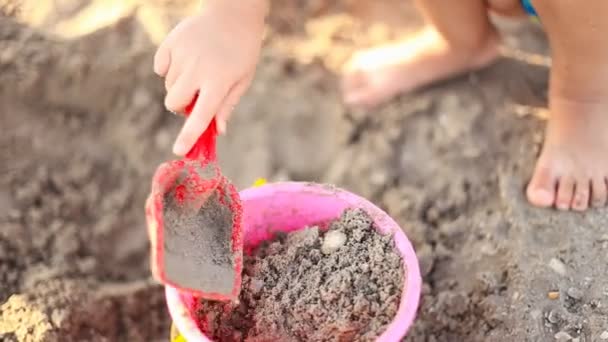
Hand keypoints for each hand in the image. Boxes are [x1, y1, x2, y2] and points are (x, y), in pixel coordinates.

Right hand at [154, 0, 266, 155]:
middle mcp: (197, 70)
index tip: (179, 151)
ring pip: (168, 86)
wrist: (233, 14)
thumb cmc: (242, 51)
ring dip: (180, 85)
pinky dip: (169, 68)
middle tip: (197, 96)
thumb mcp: (242, 79)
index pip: (200, 116)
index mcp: (218, 82)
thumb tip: (217, 130)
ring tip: (198, 69)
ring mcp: (181, 55)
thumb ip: (227, 105)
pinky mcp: (170, 42)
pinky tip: (185, 59)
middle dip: (181, 106)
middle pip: (173, 103)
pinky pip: (160, 67)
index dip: (189, 136)